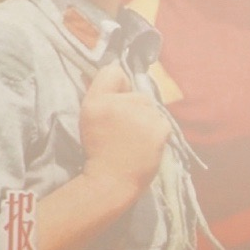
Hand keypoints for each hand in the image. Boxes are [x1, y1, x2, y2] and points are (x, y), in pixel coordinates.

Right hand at [79, 64, 171, 189]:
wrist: (112, 181)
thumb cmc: (98, 150)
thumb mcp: (89, 117)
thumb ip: (101, 90)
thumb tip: (115, 68)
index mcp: (97, 100)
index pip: (113, 71)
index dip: (115, 85)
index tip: (112, 102)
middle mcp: (120, 102)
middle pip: (135, 92)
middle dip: (130, 106)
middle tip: (120, 131)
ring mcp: (143, 114)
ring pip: (149, 106)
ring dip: (143, 118)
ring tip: (132, 140)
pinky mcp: (161, 127)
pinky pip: (160, 119)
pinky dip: (154, 130)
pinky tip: (144, 144)